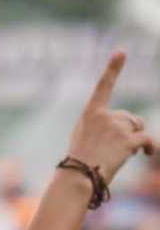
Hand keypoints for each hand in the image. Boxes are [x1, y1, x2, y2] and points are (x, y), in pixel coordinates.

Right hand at [66, 51, 153, 185]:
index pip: (103, 86)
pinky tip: (145, 154)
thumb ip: (102, 124)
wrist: (79, 178)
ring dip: (135, 140)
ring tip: (120, 155)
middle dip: (129, 130)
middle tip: (113, 148)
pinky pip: (146, 139)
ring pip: (138, 128)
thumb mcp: (83, 136)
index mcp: (91, 113)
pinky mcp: (128, 140)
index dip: (113, 68)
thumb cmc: (79, 161)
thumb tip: (132, 125)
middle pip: (129, 117)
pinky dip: (149, 147)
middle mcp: (105, 116)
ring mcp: (117, 127)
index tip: (121, 51)